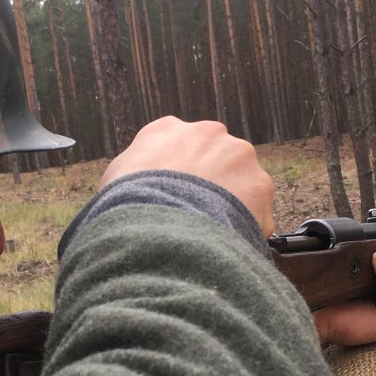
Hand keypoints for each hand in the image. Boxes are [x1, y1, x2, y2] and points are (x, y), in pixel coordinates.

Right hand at [100, 117, 274, 236]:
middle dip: (211, 186)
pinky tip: (226, 244)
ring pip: (240, 183)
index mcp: (166, 130)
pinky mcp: (260, 184)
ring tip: (213, 236)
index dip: (178, 175)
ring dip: (232, 205)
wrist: (158, 225)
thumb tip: (135, 188)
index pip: (179, 147)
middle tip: (198, 217)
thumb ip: (134, 173)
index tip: (176, 197)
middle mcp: (206, 133)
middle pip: (214, 160)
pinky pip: (257, 210)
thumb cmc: (127, 205)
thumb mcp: (115, 181)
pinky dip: (246, 228)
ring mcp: (237, 155)